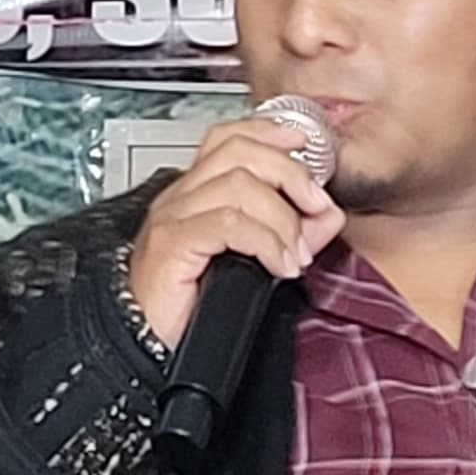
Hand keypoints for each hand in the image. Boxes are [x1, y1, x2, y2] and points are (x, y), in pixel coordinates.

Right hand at [121, 110, 342, 349]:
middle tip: (315, 208)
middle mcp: (180, 196)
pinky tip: (278, 265)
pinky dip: (265, 242)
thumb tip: (328, 214)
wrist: (147, 342)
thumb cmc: (189, 303)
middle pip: (240, 152)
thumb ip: (293, 233)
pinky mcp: (172, 243)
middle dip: (290, 174)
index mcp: (195, 192)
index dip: (269, 132)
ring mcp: (173, 216)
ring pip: (239, 185)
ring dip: (282, 219)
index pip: (228, 138)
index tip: (304, 143)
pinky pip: (229, 223)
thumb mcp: (253, 260)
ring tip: (294, 254)